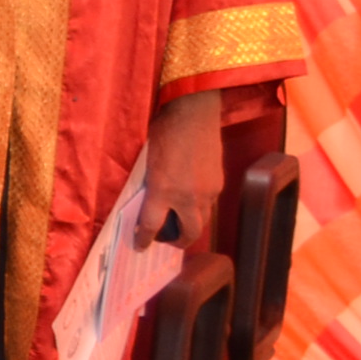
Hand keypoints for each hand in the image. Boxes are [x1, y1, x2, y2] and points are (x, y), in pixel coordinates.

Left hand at [142, 87, 223, 254]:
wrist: (194, 114)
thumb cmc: (163, 132)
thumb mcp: (147, 162)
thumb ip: (150, 186)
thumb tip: (150, 202)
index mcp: (163, 190)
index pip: (152, 225)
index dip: (145, 239)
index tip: (141, 246)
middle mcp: (188, 196)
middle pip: (188, 233)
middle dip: (177, 242)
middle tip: (166, 240)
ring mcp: (208, 191)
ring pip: (202, 220)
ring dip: (190, 225)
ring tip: (178, 222)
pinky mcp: (219, 182)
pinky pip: (209, 204)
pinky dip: (199, 208)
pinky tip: (190, 200)